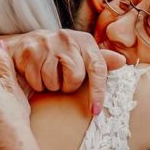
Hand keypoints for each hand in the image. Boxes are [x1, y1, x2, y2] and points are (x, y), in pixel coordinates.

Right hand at [0, 29, 125, 114]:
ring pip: (54, 82)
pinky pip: (37, 82)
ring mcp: (47, 44)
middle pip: (75, 78)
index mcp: (84, 40)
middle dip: (68, 86)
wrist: (26, 43)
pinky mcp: (30, 52)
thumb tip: (122, 61)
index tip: (96, 112)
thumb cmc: (60, 53)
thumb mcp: (82, 54)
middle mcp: (67, 38)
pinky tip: (36, 73)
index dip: (98, 91)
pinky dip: (37, 84)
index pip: (97, 68)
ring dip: (51, 86)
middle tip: (62, 79)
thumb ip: (101, 60)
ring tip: (49, 75)